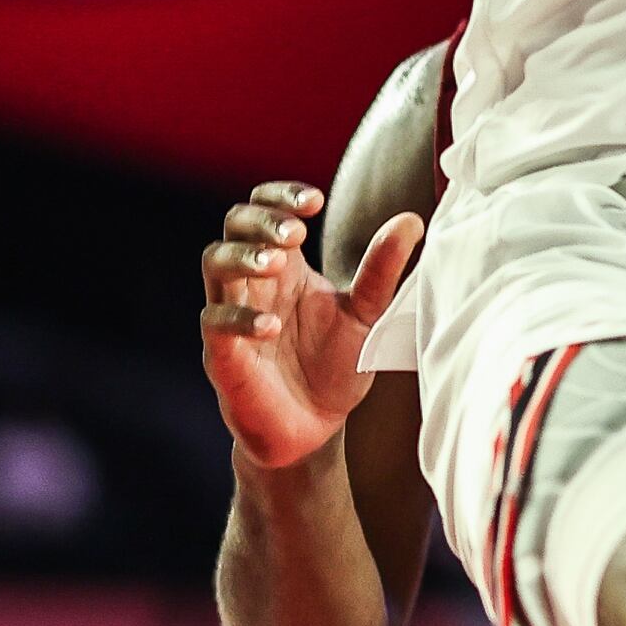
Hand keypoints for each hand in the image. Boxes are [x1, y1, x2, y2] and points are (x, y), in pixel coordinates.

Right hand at [200, 182, 429, 469]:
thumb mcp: (365, 316)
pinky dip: (239, 319)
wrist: (315, 429)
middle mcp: (255, 282)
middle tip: (296, 233)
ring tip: (277, 263)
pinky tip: (270, 325)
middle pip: (235, 225)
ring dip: (243, 256)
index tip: (314, 201)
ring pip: (215, 263)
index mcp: (287, 265)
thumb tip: (410, 221)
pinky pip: (214, 324)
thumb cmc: (335, 367)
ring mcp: (233, 315)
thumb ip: (381, 271)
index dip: (282, 195)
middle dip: (261, 220)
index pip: (266, 207)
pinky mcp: (223, 355)